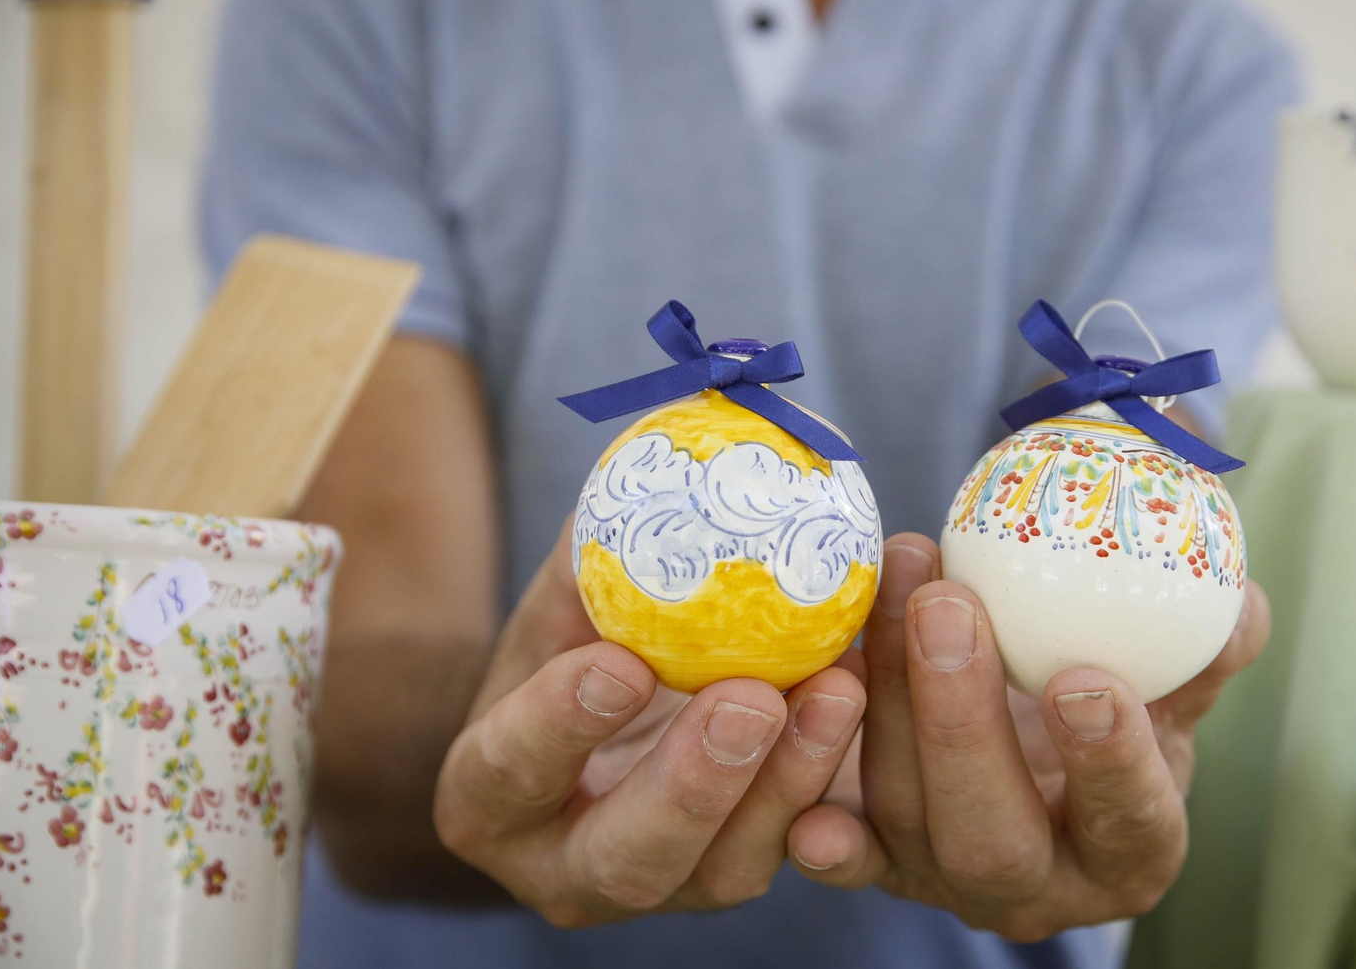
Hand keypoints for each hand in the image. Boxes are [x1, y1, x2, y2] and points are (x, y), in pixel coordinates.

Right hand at [433, 530, 866, 925]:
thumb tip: (652, 467)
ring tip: (837, 689)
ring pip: (724, 869)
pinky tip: (864, 700)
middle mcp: (566, 868)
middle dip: (694, 784)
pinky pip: (794, 851)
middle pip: (624, 857)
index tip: (620, 663)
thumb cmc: (579, 642)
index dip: (558, 726)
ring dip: (787, 782)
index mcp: (490, 798)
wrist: (619, 712)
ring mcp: (663, 887)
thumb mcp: (567, 599)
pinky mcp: (739, 876)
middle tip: (751, 699)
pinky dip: (833, 780)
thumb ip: (593, 553)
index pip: (508, 771)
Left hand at [787, 533, 1269, 941]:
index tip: (1084, 678)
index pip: (1129, 823)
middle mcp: (1035, 888)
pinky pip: (839, 844)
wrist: (1022, 745)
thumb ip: (1198, 652)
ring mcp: (942, 879)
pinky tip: (807, 730)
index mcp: (1128, 852)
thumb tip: (1237, 601)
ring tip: (897, 580)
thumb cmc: (1096, 705)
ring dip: (889, 694)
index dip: (1109, 762)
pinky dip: (821, 809)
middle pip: (992, 837)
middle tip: (952, 608)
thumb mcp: (1162, 688)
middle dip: (963, 723)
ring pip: (904, 813)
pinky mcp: (874, 858)